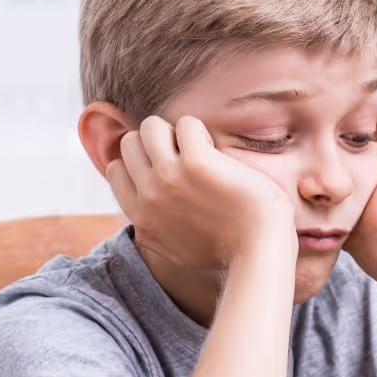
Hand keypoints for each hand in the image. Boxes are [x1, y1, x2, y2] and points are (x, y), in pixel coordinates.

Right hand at [107, 115, 295, 269]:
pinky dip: (200, 131)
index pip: (117, 170)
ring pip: (151, 127)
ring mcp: (169, 178)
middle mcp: (149, 197)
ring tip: (198, 148)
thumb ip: (154, 232)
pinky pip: (186, 124)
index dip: (141, 161)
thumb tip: (141, 224)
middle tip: (184, 155)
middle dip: (156, 142)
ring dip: (174, 130)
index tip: (166, 166)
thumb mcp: (176, 249)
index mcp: (142, 219)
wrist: (259, 252)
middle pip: (130, 144)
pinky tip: (215, 149)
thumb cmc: (230, 251)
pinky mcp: (197, 163)